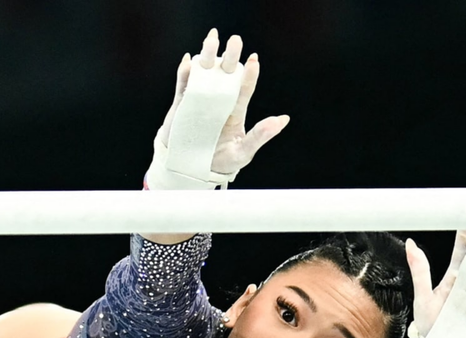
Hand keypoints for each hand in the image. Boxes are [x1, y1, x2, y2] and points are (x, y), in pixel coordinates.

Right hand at [156, 28, 289, 175]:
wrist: (192, 170)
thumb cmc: (222, 161)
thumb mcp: (243, 152)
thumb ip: (260, 135)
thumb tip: (283, 120)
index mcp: (235, 110)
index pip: (244, 89)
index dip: (249, 75)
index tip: (253, 60)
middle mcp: (219, 101)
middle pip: (226, 74)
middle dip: (230, 57)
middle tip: (235, 40)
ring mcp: (200, 101)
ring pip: (204, 74)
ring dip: (207, 56)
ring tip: (211, 39)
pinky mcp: (182, 105)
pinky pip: (183, 86)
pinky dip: (185, 73)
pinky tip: (188, 61)